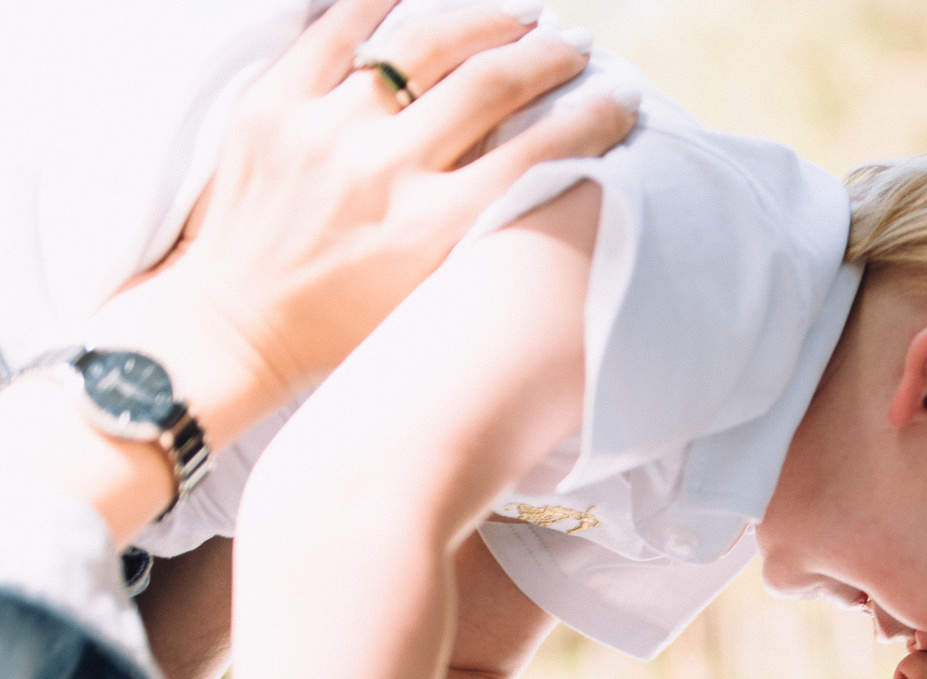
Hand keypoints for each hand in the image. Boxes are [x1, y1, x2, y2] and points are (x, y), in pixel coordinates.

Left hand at [86, 0, 636, 451]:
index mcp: (433, 231)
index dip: (595, 119)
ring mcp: (321, 131)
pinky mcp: (270, 105)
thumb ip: (489, 232)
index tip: (622, 102)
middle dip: (547, 57)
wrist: (234, 325)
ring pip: (419, 42)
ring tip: (515, 17)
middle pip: (490, 84)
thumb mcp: (434, 295)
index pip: (541, 154)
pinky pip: (331, 28)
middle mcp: (381, 173)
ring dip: (481, 20)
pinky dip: (381, 3)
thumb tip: (554, 169)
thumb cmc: (346, 327)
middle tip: (575, 49)